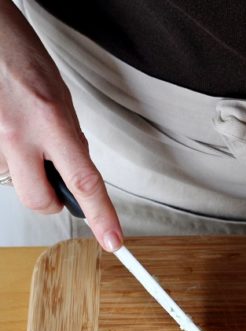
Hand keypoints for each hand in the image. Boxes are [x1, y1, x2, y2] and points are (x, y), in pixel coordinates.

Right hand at [0, 2, 121, 250]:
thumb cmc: (17, 53)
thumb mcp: (60, 96)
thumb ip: (71, 138)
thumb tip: (78, 174)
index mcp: (49, 122)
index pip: (84, 183)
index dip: (102, 217)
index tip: (113, 240)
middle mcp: (17, 135)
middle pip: (40, 201)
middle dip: (53, 200)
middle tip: (57, 177)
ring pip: (17, 183)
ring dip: (28, 172)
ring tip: (26, 136)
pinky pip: (1, 166)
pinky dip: (10, 157)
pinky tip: (10, 131)